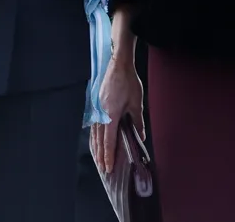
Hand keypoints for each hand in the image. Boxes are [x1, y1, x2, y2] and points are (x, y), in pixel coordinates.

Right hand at [90, 54, 144, 172]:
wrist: (118, 65)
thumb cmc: (128, 82)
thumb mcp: (137, 103)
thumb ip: (138, 122)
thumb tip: (140, 136)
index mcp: (110, 116)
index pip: (109, 141)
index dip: (109, 156)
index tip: (109, 167)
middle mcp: (100, 115)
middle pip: (99, 140)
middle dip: (102, 156)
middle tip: (103, 169)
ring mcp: (96, 110)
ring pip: (94, 134)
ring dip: (97, 148)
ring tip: (99, 160)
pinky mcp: (96, 105)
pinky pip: (94, 125)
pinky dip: (94, 136)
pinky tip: (96, 141)